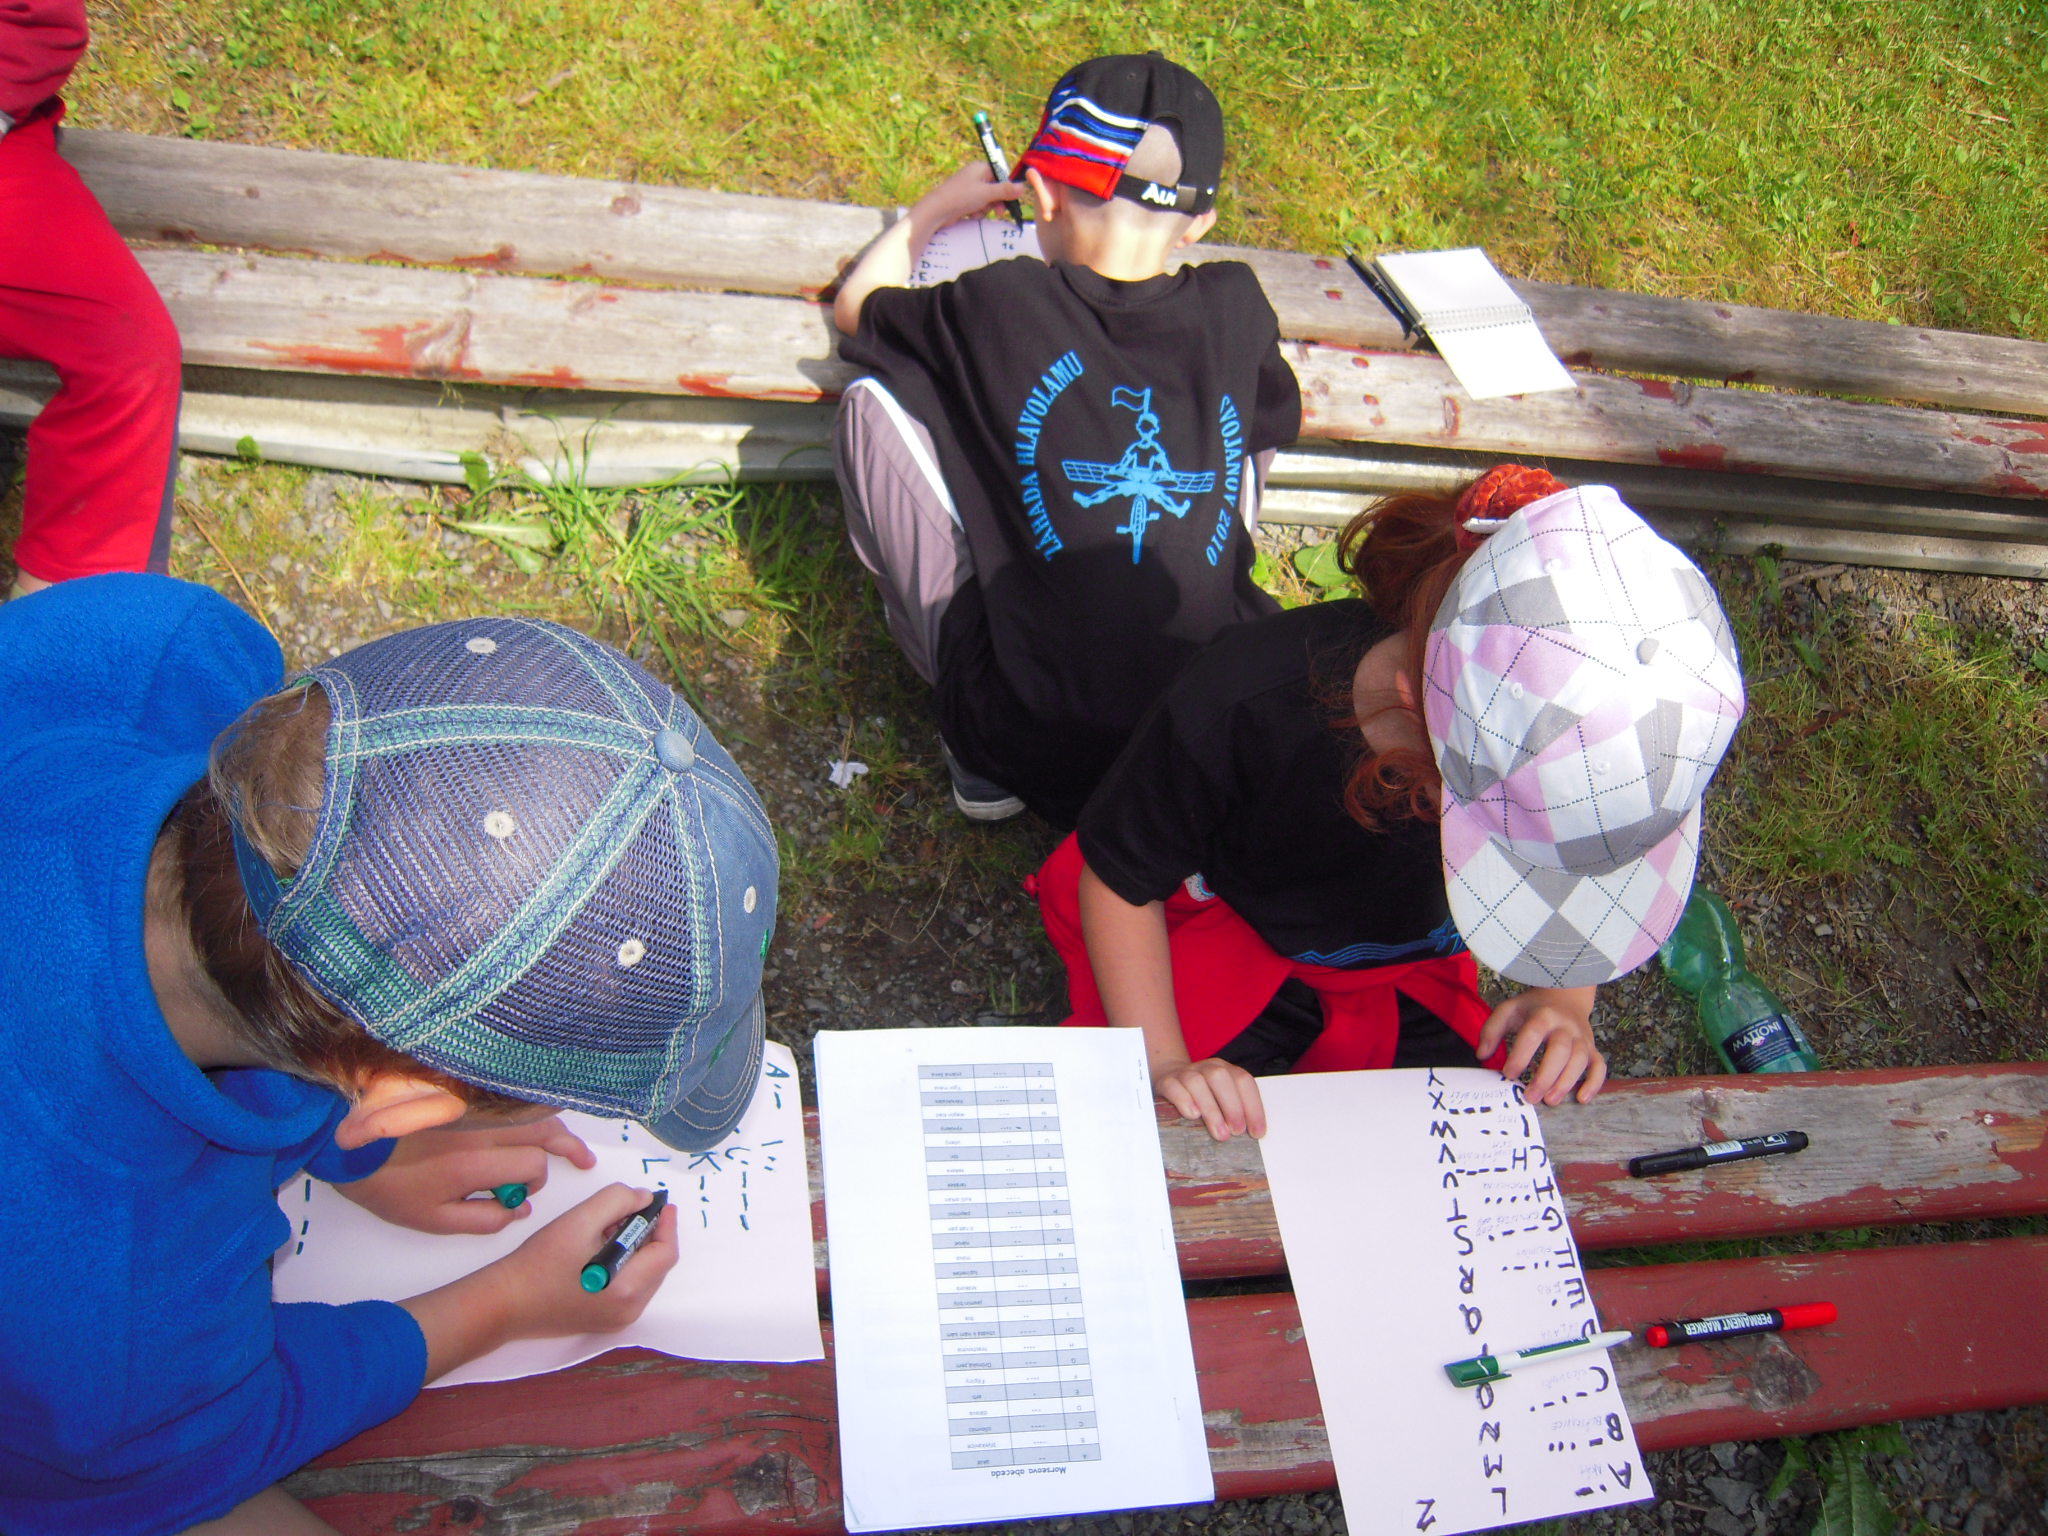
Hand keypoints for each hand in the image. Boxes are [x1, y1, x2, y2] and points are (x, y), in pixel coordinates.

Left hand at [334, 1115, 595, 1233]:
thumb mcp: (431, 1220)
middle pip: (545, 1132)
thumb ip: (482, 1219)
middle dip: (565, 1148)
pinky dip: (532, 1108)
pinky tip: (537, 1118)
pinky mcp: (466, 1095)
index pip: (533, 1168)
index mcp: (475, 1163)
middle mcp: (483, 1129)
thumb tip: (518, 1210)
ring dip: (555, 1125)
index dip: (536, 1183)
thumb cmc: (388, 1184)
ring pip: (532, 1110)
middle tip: (584, 1160)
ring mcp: (476, 1107)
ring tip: (569, 1140)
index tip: (522, 1194)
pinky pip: (511, 1098)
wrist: (350, 1141)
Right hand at [402, 1183, 679, 1381]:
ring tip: (610, 1228)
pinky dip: (626, 1264)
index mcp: (627, 1289)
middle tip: (629, 1210)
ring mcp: (617, 1319)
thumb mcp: (579, 1220)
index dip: (667, 1223)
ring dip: (637, 1248)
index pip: (665, 1252)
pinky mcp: (605, 1321)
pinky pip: (630, 1287)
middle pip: (658, 1264)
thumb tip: (644, 1198)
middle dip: (649, 1233)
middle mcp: (629, 1310)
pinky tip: (601, 1249)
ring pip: (645, 1275)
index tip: (661, 1201)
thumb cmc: (539, 1263)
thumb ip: (617, 1201)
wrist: (506, 1302)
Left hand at [908, 162, 1025, 236]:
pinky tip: (970, 215)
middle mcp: (975, 176)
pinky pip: (978, 206)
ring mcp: (969, 188)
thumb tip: (1023, 187)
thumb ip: (1006, 190)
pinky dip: (977, 212)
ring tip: (977, 212)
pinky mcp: (965, 200)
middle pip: (996, 189)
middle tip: (998, 212)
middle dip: (996, 202)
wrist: (937, 210)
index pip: (1001, 176)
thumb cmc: (961, 196)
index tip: (1011, 200)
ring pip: (988, 200)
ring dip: (986, 209)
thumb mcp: (987, 193)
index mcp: (981, 168)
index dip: (1007, 188)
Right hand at [1153, 1056, 1266, 1141]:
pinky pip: (1174, 1087)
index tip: (1257, 1132)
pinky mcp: (1167, 1082)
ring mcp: (1185, 1073)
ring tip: (1219, 1133)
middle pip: (1221, 1078)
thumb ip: (1234, 1112)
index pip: (1243, 1081)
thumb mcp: (1221, 1099)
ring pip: (1197, 1083)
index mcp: (1225, 1070)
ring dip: (1211, 1109)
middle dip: (1232, 1107)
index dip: (1253, 1106)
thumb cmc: (1202, 1097)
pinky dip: (1184, 1101)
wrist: (1170, 1078)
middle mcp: (1207, 1068)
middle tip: (1237, 1132)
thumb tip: (1251, 1135)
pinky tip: (1193, 1115)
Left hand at [1477, 987, 1606, 1104]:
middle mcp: (1565, 1026)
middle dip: (1545, 1076)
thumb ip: (1492, 1030)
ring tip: (1550, 1101)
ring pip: (1580, 1061)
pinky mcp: (1592, 1049)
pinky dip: (1595, 1083)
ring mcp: (1582, 1038)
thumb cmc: (1533, 1008)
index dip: (1520, 1055)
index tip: (1507, 1074)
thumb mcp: (1509, 1010)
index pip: (1532, 1034)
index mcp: (1542, 1015)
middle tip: (1530, 1096)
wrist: (1566, 995)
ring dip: (1566, 1083)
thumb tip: (1482, 1055)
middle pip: (1560, 1051)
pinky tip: (1581, 1098)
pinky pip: (1599, 1067)